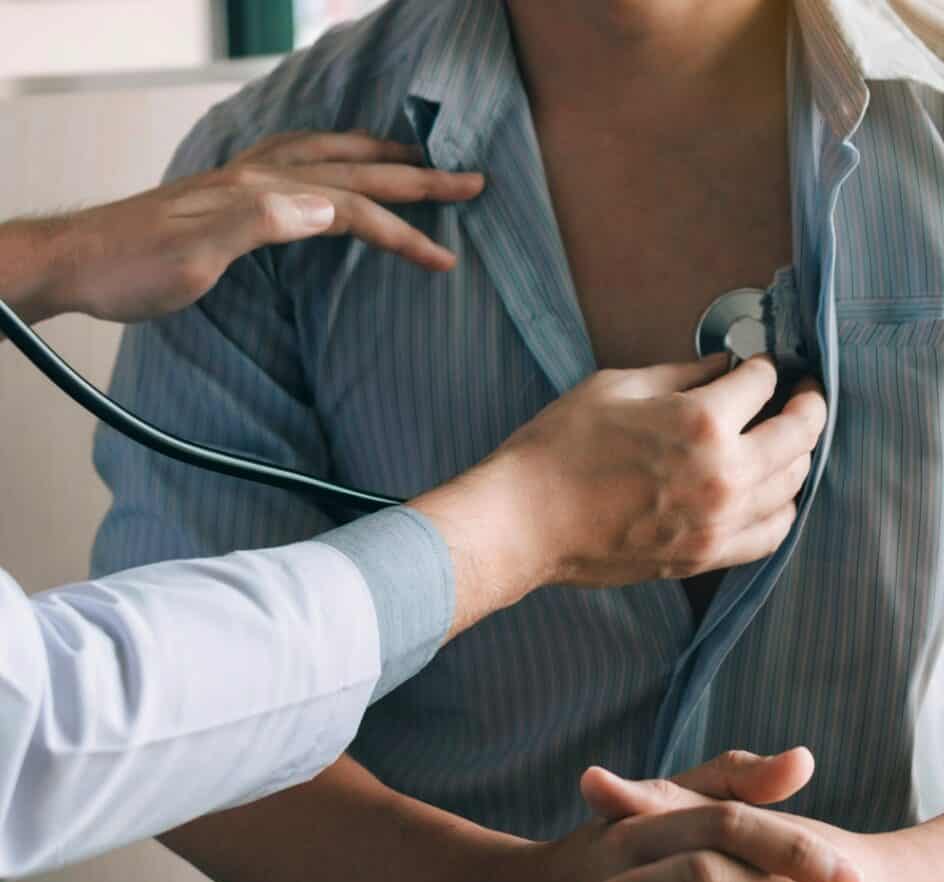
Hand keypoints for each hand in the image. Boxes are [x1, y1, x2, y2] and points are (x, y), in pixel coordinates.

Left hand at [4, 130, 483, 323]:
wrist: (78, 261)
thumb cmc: (134, 269)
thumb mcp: (197, 256)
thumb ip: (261, 223)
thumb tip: (328, 208)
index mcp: (260, 195)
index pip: (351, 209)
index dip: (403, 233)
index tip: (447, 258)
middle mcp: (258, 178)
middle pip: (353, 170)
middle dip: (415, 179)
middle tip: (469, 179)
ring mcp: (244, 181)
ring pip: (328, 154)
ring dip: (378, 156)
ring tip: (416, 160)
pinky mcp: (231, 192)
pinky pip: (298, 161)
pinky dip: (334, 157)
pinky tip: (335, 167)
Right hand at [411, 356, 826, 636]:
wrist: (525, 521)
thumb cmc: (559, 449)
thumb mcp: (616, 386)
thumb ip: (681, 375)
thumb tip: (723, 367)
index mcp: (701, 421)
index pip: (762, 383)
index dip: (765, 367)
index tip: (761, 365)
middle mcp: (723, 474)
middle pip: (798, 434)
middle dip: (806, 405)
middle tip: (802, 393)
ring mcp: (718, 522)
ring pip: (793, 485)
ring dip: (798, 455)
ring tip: (787, 440)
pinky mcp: (705, 556)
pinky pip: (771, 534)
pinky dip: (782, 508)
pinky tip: (772, 492)